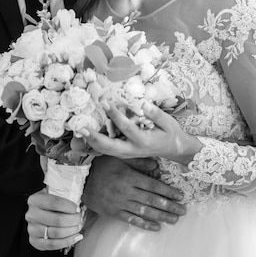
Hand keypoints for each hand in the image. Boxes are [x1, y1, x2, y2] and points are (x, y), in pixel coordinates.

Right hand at [26, 191, 82, 250]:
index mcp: (35, 200)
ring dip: (71, 231)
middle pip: (57, 219)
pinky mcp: (34, 241)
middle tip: (80, 219)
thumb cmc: (50, 204)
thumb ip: (63, 194)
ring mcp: (32, 229)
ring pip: (56, 233)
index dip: (69, 206)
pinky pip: (53, 244)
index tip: (78, 209)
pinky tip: (76, 237)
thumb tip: (78, 204)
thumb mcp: (53, 193)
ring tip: (78, 227)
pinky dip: (67, 241)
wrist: (39, 213)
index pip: (55, 202)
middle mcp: (31, 215)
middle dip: (73, 220)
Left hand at [82, 102, 200, 163]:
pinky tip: (88, 135)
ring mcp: (128, 154)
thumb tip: (142, 103)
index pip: (126, 127)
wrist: (174, 150)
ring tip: (80, 131)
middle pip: (110, 147)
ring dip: (93, 141)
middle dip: (95, 138)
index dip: (115, 115)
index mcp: (144, 141)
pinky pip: (108, 150)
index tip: (105, 103)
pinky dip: (97, 143)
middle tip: (82, 127)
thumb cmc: (171, 134)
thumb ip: (155, 114)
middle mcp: (133, 150)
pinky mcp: (125, 153)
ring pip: (106, 150)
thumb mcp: (168, 122)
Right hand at [82, 155, 185, 231]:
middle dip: (169, 206)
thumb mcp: (118, 157)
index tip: (180, 195)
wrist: (80, 180)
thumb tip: (156, 165)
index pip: (153, 186)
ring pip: (144, 212)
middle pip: (152, 200)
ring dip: (161, 216)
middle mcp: (126, 191)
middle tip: (183, 210)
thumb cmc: (100, 165)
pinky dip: (145, 224)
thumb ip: (138, 161)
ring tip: (174, 219)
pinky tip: (156, 227)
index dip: (168, 191)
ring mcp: (120, 203)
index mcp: (129, 177)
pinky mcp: (114, 212)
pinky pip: (131, 220)